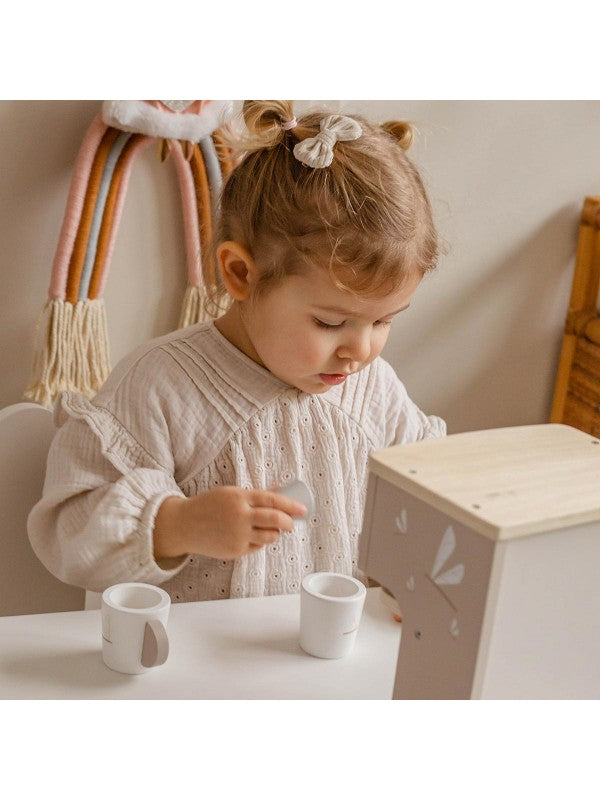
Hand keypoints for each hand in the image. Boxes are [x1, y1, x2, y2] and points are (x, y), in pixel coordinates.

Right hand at [154, 486, 306, 560]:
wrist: (184, 525)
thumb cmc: (209, 506)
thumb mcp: (231, 494)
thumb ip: (255, 496)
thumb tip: (281, 491)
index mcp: (240, 497)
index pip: (273, 500)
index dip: (291, 505)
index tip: (302, 509)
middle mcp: (240, 516)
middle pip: (275, 520)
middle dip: (289, 522)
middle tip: (292, 523)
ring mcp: (238, 535)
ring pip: (269, 537)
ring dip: (275, 533)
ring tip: (271, 529)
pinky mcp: (235, 551)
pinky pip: (256, 547)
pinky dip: (259, 542)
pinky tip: (251, 536)